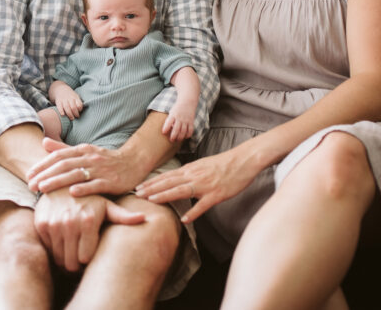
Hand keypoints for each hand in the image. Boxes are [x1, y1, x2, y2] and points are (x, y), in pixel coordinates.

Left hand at [26, 137, 145, 195]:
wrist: (134, 162)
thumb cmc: (105, 160)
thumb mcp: (85, 151)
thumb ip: (64, 148)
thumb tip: (43, 142)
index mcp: (82, 150)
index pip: (58, 156)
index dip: (43, 164)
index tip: (29, 174)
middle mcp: (90, 158)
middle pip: (64, 165)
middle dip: (45, 175)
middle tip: (30, 185)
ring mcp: (101, 170)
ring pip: (76, 174)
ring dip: (58, 181)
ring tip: (43, 188)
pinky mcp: (111, 182)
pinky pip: (96, 185)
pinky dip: (84, 188)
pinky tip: (71, 193)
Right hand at [34, 188, 144, 271]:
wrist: (62, 180)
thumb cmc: (89, 197)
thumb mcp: (106, 206)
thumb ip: (123, 215)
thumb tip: (143, 218)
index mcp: (88, 221)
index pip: (86, 258)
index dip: (88, 258)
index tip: (88, 254)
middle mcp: (70, 223)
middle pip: (71, 262)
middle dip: (75, 263)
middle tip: (78, 256)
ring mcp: (54, 224)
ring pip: (59, 257)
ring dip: (64, 257)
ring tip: (70, 249)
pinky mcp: (41, 224)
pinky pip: (48, 248)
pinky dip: (53, 247)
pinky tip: (60, 238)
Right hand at [54, 89, 83, 119]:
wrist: (60, 89)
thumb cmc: (70, 96)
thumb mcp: (76, 97)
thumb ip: (78, 103)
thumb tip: (80, 112)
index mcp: (75, 97)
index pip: (79, 104)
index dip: (79, 110)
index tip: (79, 114)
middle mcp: (70, 98)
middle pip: (73, 107)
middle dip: (75, 114)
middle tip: (75, 118)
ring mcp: (64, 99)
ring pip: (67, 107)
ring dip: (69, 114)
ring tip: (71, 118)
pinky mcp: (58, 101)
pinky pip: (59, 106)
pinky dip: (61, 111)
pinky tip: (63, 115)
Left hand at [135, 145, 260, 222]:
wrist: (243, 160)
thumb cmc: (224, 164)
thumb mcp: (202, 165)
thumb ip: (189, 173)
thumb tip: (177, 179)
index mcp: (190, 169)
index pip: (167, 176)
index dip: (152, 182)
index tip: (138, 186)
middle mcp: (194, 176)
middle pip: (169, 182)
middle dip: (152, 188)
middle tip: (137, 193)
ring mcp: (205, 185)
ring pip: (181, 190)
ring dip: (165, 195)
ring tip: (152, 200)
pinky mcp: (216, 194)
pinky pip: (203, 205)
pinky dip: (193, 212)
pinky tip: (184, 219)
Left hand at [161, 111, 192, 141]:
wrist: (187, 102)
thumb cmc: (177, 109)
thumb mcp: (171, 112)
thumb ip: (170, 120)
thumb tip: (168, 130)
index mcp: (173, 115)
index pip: (169, 122)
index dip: (166, 128)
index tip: (163, 133)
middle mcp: (180, 118)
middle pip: (176, 129)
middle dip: (173, 136)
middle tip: (171, 140)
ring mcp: (186, 120)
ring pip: (183, 131)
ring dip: (180, 137)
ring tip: (177, 140)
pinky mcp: (191, 122)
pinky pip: (190, 130)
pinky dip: (188, 134)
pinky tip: (185, 137)